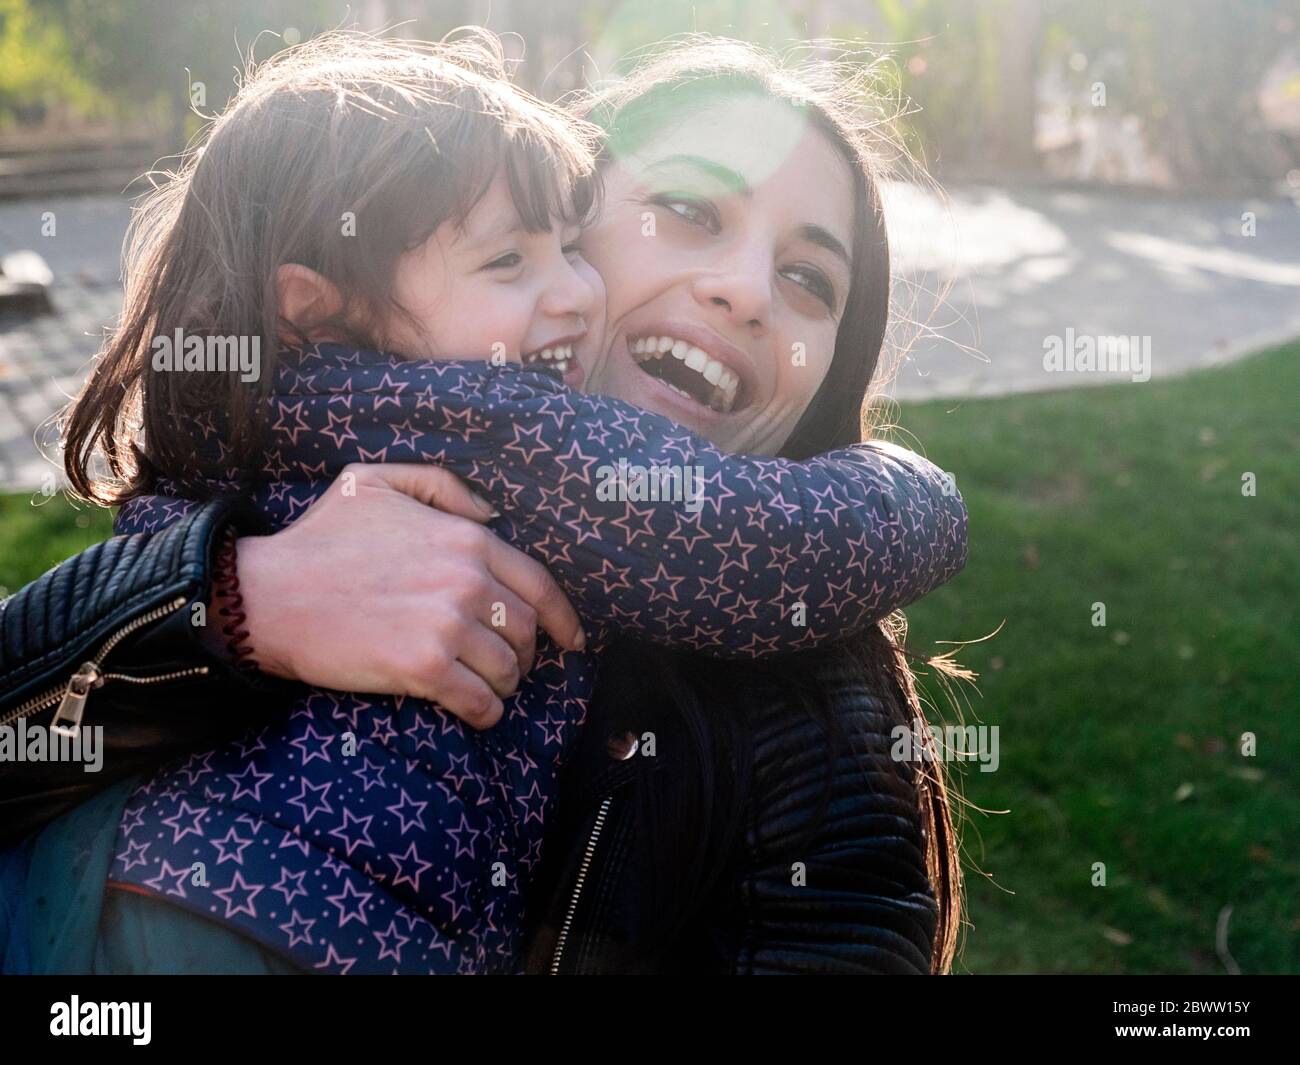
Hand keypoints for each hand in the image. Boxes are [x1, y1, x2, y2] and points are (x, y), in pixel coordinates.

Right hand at [229, 463, 585, 728]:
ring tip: (485, 688)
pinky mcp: (424, 669)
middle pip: (525, 631)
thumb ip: (442, 487)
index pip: (539, 585)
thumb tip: (491, 515)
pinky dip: (485, 713)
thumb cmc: (318, 539)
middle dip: (522, 653)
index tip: (571, 640)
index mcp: (466, 539)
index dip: (563, 619)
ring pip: (508, 669)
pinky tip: (475, 712)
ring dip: (503, 685)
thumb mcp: (376, 481)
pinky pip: (480, 702)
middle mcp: (466, 581)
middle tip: (505, 664)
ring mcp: (447, 626)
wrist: (267, 595)